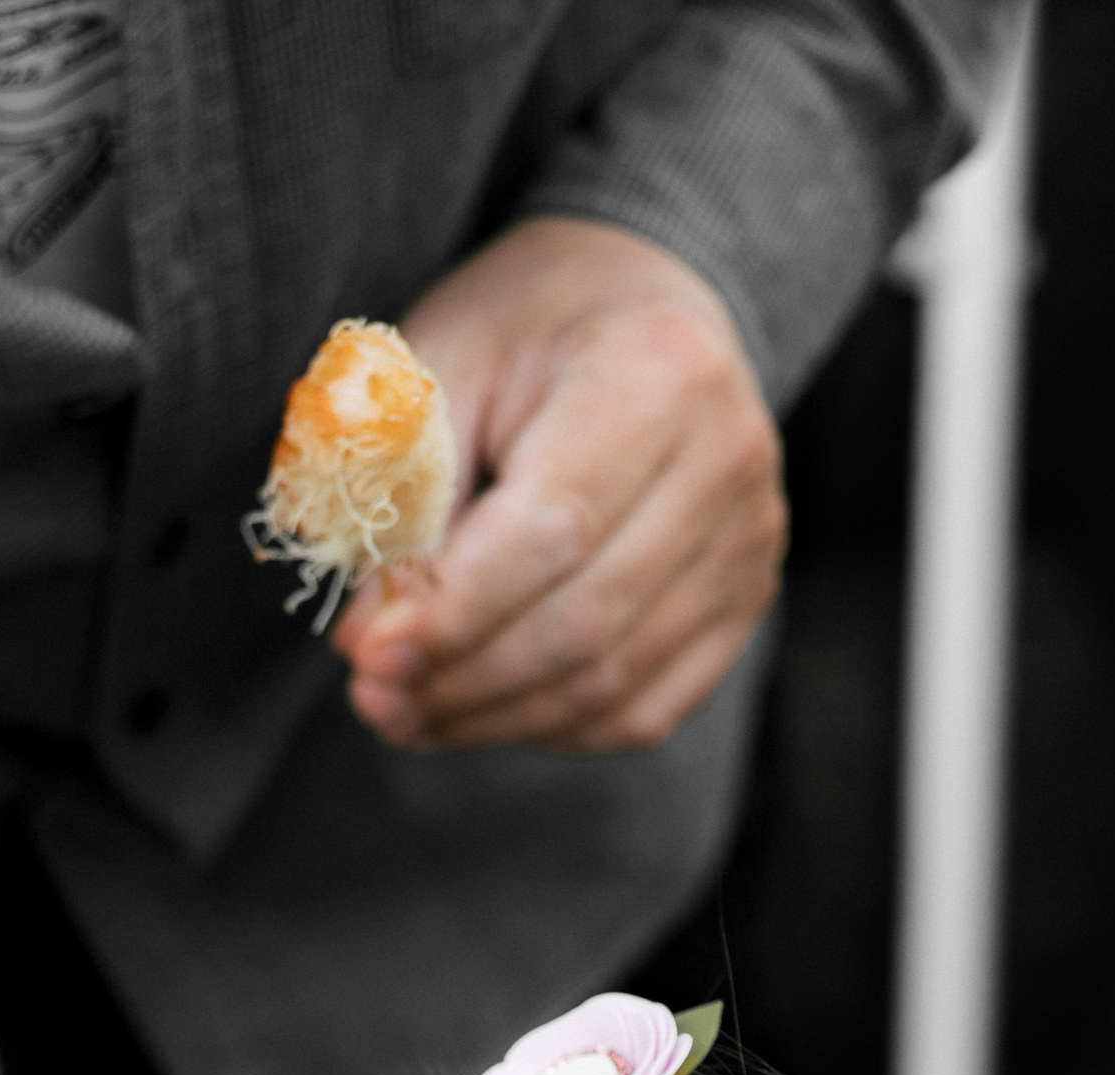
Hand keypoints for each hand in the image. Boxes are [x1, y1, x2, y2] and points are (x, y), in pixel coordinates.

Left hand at [334, 219, 784, 754]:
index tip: (365, 655)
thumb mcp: (443, 359)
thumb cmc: (525, 330)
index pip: (551, 531)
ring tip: (404, 714)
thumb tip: (371, 635)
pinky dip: (549, 727)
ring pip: (609, 684)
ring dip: (492, 717)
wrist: (637, 306)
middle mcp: (726, 462)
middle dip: (460, 680)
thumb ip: (404, 487)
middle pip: (583, 624)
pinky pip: (641, 710)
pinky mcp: (744, 603)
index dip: (453, 612)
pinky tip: (481, 710)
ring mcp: (748, 542)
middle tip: (370, 698)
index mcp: (656, 373)